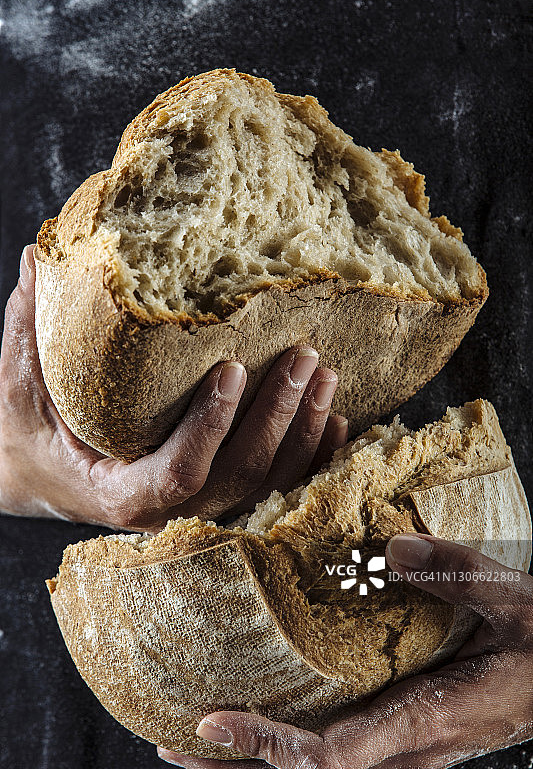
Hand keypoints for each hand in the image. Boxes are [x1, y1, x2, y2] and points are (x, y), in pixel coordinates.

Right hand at [0, 245, 347, 530]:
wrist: (47, 481)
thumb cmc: (33, 439)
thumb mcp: (19, 392)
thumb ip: (27, 333)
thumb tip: (35, 258)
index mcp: (123, 493)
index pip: (178, 472)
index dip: (210, 426)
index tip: (232, 367)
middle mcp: (170, 511)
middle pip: (239, 477)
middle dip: (278, 418)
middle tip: (304, 358)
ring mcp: (202, 508)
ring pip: (268, 484)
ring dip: (304, 432)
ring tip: (325, 375)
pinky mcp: (220, 495)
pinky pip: (278, 486)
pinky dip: (313, 456)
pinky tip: (338, 419)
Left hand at [158, 534, 532, 768]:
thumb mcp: (515, 600)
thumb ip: (457, 572)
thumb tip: (390, 547)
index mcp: (425, 720)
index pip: (329, 757)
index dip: (267, 745)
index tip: (211, 721)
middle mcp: (405, 749)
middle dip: (236, 768)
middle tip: (175, 736)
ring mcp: (402, 749)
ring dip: (255, 763)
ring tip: (202, 734)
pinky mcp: (403, 736)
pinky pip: (335, 753)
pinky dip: (288, 745)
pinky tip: (267, 714)